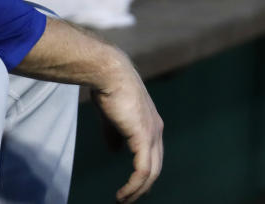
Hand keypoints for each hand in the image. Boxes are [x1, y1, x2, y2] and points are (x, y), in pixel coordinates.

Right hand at [90, 59, 162, 202]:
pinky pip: (142, 170)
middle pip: (156, 167)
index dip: (145, 173)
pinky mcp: (143, 137)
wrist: (109, 73)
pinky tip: (122, 194)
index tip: (133, 187)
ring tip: (123, 200)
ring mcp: (152, 134)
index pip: (153, 155)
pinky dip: (134, 186)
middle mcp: (156, 130)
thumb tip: (114, 151)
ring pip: (151, 173)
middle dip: (143, 187)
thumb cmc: (108, 90)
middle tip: (129, 199)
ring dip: (137, 191)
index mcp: (151, 124)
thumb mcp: (112, 117)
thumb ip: (114, 134)